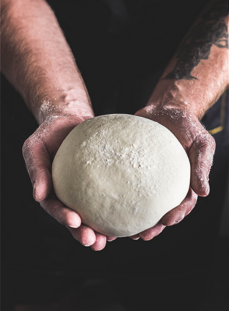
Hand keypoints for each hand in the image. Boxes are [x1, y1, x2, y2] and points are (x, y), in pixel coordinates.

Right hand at [22, 114, 114, 250]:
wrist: (70, 119)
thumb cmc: (49, 133)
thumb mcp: (35, 147)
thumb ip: (36, 170)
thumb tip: (37, 195)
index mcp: (52, 190)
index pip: (56, 208)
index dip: (63, 217)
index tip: (74, 221)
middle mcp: (70, 194)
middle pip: (77, 219)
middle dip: (85, 234)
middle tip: (95, 243)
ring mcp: (88, 189)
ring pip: (95, 213)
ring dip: (102, 229)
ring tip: (111, 238)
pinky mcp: (104, 180)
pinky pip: (111, 195)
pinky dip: (118, 207)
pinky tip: (129, 215)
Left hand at [129, 105, 215, 240]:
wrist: (165, 110)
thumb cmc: (186, 126)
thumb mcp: (201, 142)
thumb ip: (202, 165)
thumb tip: (204, 192)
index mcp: (183, 182)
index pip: (183, 204)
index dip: (176, 215)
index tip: (167, 221)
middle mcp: (165, 185)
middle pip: (160, 211)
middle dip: (153, 226)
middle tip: (142, 235)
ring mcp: (147, 179)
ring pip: (142, 204)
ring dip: (135, 220)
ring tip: (124, 231)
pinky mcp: (132, 171)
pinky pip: (125, 185)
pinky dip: (120, 198)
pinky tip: (109, 205)